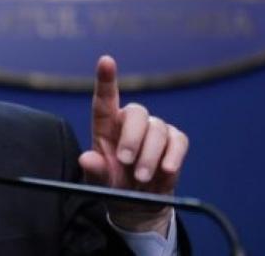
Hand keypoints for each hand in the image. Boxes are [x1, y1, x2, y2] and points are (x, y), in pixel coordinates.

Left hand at [78, 55, 188, 234]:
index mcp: (106, 126)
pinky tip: (166, 170)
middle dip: (132, 138)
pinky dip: (173, 156)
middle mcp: (129, 122)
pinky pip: (178, 140)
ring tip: (141, 177)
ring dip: (150, 155)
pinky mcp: (174, 141)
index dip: (105, 78)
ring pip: (157, 128)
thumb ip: (94, 169)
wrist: (138, 204)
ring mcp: (153, 129)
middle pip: (136, 113)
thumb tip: (86, 158)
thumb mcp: (99, 181)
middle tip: (126, 162)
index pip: (105, 98)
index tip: (106, 60)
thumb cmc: (113, 185)